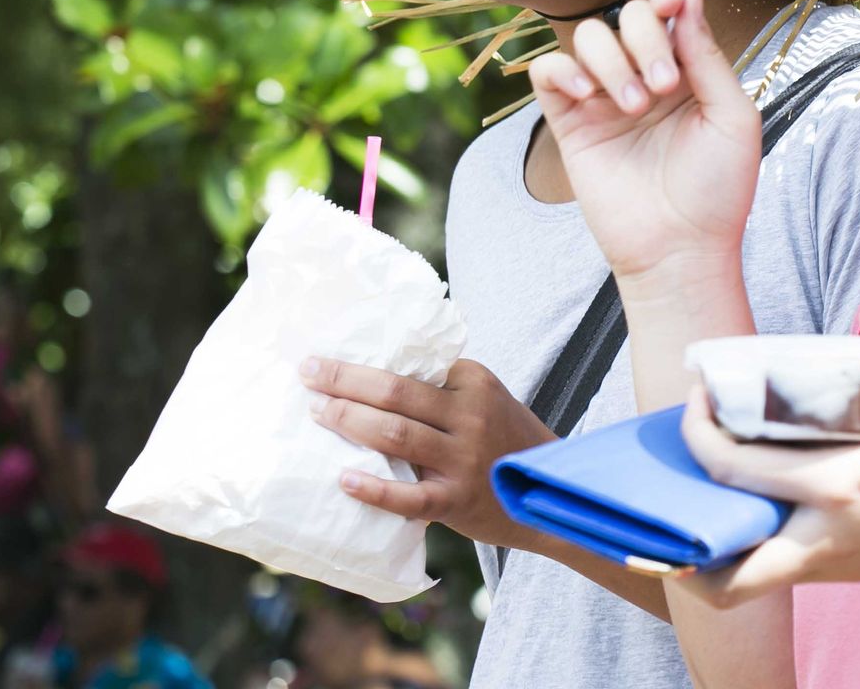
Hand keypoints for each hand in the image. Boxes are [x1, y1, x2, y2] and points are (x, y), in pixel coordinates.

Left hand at [302, 356, 555, 550]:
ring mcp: (463, 460)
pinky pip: (408, 497)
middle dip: (344, 380)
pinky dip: (373, 489)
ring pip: (396, 435)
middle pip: (395, 392)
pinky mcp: (456, 501)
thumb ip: (442, 390)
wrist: (550, 488)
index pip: (411, 367)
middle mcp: (470, 416)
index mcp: (473, 382)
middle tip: (309, 373)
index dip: (367, 363)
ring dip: (349, 421)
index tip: (330, 358)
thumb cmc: (504, 439)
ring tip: (318, 413)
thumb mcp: (484, 399)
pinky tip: (344, 480)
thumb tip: (370, 382)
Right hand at [527, 0, 760, 286]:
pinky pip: (548, 72)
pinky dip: (562, 70)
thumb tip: (688, 1)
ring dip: (611, 60)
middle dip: (644, 38)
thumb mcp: (733, 118)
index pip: (667, 14)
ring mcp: (604, 99)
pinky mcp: (570, 123)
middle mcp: (643, 77)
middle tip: (663, 86)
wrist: (680, 249)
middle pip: (627, 16)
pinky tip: (588, 95)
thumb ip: (709, 58)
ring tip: (633, 107)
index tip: (673, 1)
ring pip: (588, 37)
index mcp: (687, 73)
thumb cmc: (718, 191)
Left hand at [675, 304, 859, 607]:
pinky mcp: (848, 571)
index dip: (699, 432)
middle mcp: (829, 537)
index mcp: (845, 487)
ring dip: (713, 543)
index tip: (697, 396)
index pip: (738, 469)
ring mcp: (837, 563)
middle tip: (679, 476)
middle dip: (679, 532)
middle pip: (725, 566)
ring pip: (747, 580)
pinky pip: (777, 568)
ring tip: (704, 487)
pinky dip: (750, 545)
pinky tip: (752, 497)